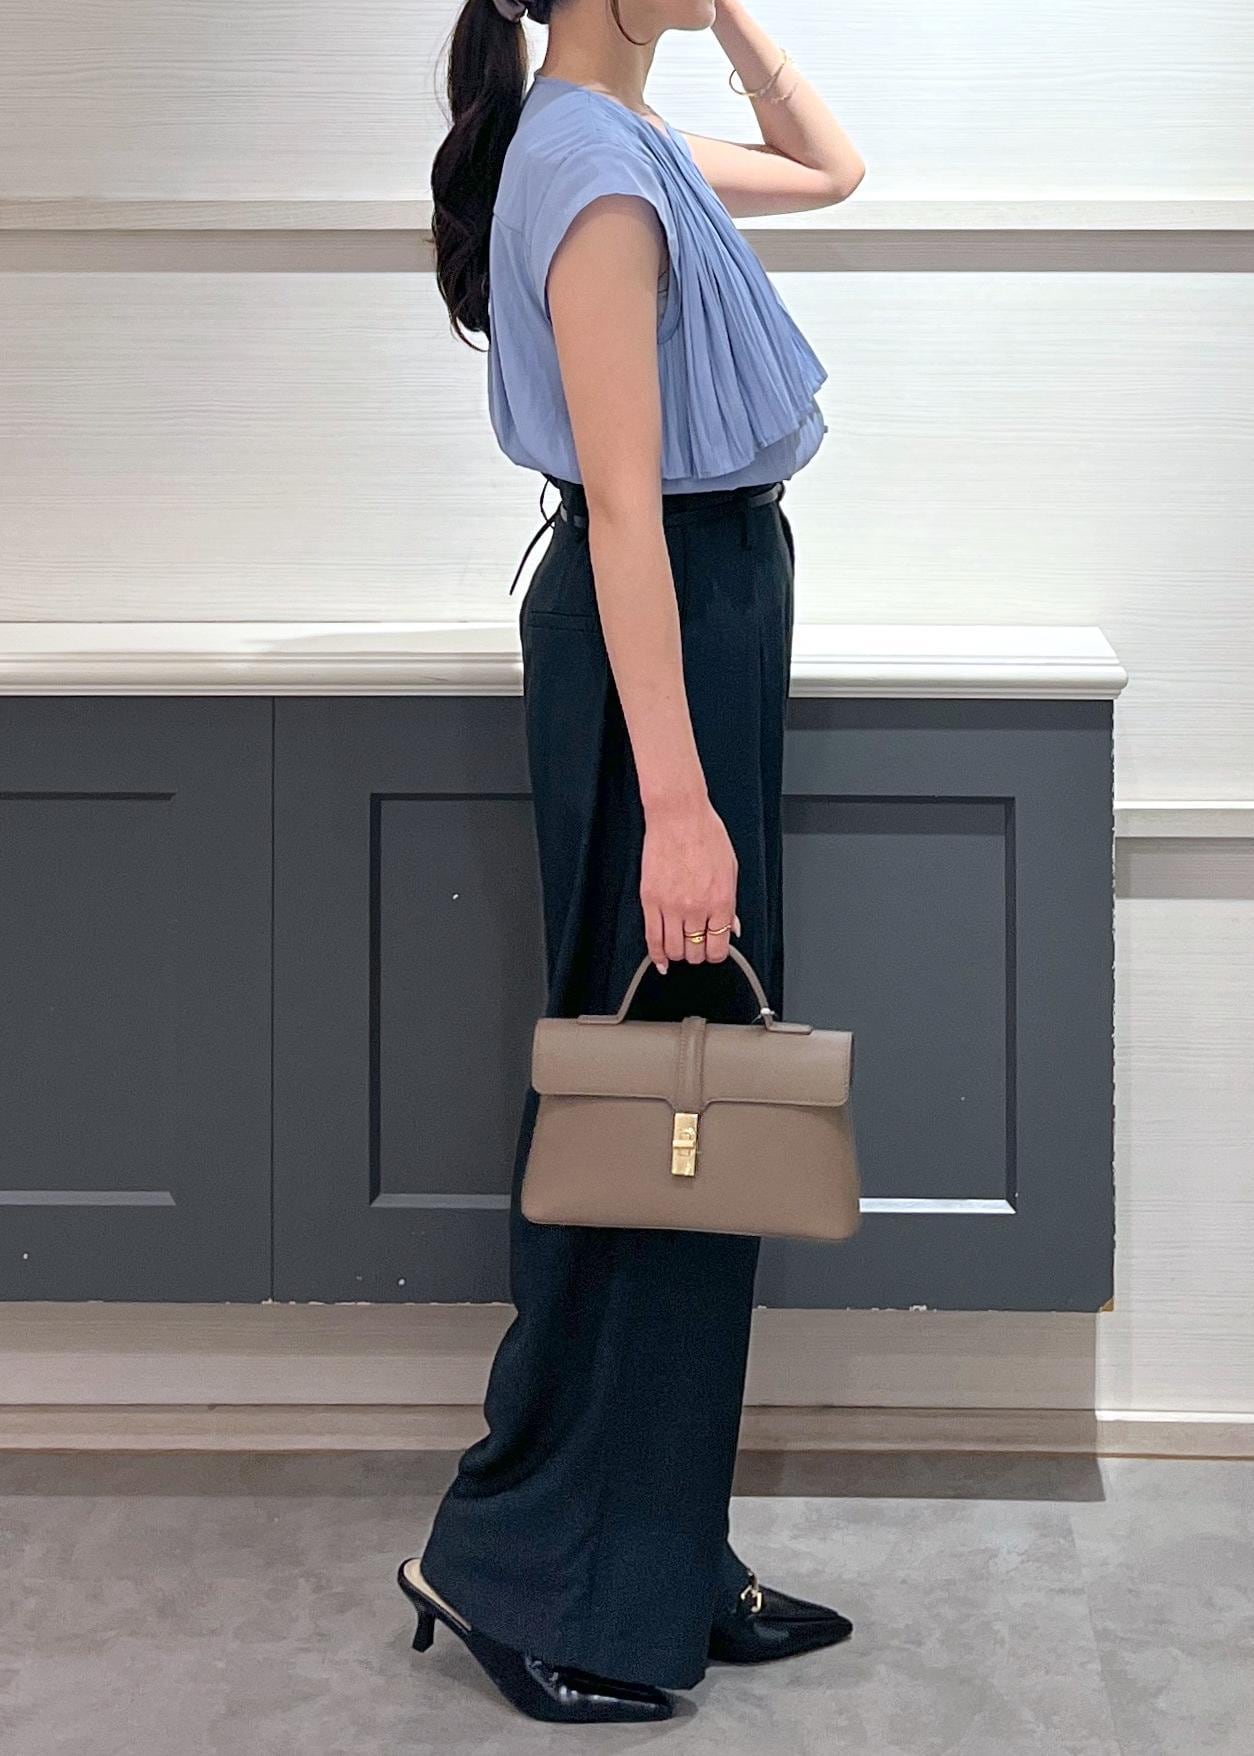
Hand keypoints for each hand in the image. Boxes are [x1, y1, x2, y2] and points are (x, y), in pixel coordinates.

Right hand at [640, 795, 740, 971]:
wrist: (678, 816)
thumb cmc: (706, 835)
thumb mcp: (730, 869)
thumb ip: (731, 904)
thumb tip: (733, 928)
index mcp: (721, 901)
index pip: (719, 947)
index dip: (717, 954)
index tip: (714, 950)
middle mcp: (697, 908)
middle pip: (696, 952)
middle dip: (697, 954)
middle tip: (696, 946)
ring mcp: (672, 906)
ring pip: (674, 949)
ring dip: (678, 954)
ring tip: (680, 947)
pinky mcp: (650, 900)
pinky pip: (652, 937)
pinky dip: (656, 954)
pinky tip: (660, 960)